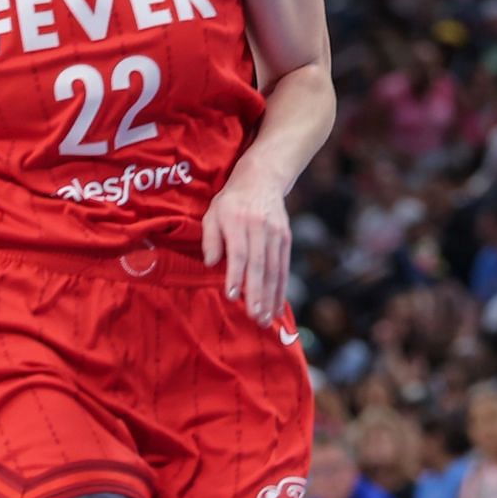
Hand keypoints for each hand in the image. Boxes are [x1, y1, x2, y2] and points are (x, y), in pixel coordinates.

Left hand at [202, 170, 290, 324]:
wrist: (262, 179)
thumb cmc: (231, 201)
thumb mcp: (213, 213)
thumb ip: (210, 239)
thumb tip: (211, 263)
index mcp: (238, 221)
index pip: (239, 252)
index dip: (235, 275)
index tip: (231, 296)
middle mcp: (260, 228)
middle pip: (260, 265)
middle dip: (258, 294)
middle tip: (255, 317)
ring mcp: (276, 233)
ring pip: (275, 269)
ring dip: (271, 296)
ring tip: (267, 318)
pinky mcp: (286, 238)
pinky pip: (284, 266)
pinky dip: (281, 287)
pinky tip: (278, 304)